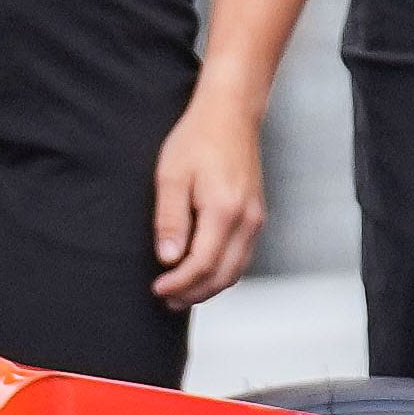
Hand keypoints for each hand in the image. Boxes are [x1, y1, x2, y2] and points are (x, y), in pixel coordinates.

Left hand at [149, 89, 269, 308]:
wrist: (229, 115)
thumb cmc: (199, 139)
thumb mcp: (171, 176)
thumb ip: (170, 220)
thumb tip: (168, 258)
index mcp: (224, 211)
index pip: (202, 264)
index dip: (178, 283)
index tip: (157, 288)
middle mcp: (247, 220)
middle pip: (223, 275)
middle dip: (194, 293)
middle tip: (167, 299)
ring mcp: (256, 219)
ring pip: (236, 270)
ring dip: (209, 287)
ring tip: (181, 293)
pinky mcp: (256, 216)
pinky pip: (243, 256)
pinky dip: (223, 272)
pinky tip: (203, 272)